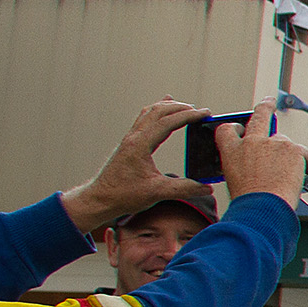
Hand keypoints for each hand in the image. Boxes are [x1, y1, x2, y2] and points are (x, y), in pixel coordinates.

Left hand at [61, 99, 208, 230]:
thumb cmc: (122, 195)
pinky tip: (163, 112)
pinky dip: (157, 112)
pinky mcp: (130, 144)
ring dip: (168, 107)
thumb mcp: (157, 193)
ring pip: (149, 112)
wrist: (99, 199)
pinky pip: (144, 120)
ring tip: (186, 107)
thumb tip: (207, 188)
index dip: (188, 115)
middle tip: (200, 111)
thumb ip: (184, 189)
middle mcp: (133, 137)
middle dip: (180, 107)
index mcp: (139, 145)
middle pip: (158, 111)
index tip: (204, 113)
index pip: (167, 122)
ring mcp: (130, 139)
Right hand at [212, 101, 307, 205]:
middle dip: (265, 106)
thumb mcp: (236, 180)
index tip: (240, 128)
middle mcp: (251, 142)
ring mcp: (273, 143)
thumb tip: (259, 165)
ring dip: (288, 156)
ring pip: (284, 143)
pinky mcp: (292, 148)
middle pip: (259, 116)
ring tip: (287, 176)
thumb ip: (245, 166)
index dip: (234, 128)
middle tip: (269, 102)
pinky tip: (304, 174)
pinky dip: (305, 163)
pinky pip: (302, 152)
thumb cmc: (250, 201)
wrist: (264, 207)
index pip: (227, 130)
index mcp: (231, 151)